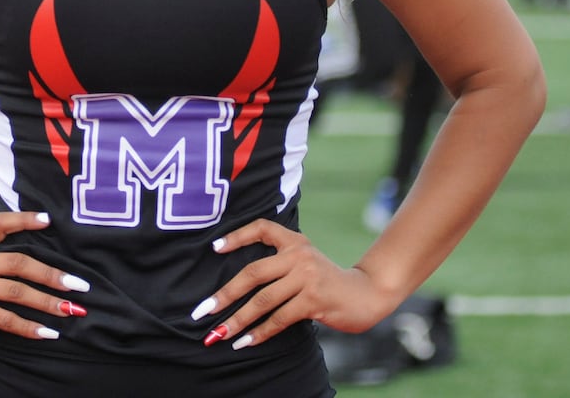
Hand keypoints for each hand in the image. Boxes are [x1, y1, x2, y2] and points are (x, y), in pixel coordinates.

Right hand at [0, 211, 89, 345]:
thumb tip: (42, 251)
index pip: (1, 223)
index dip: (24, 219)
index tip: (49, 219)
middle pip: (19, 263)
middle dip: (52, 274)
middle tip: (79, 284)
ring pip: (17, 292)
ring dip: (47, 302)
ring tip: (70, 310)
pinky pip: (6, 319)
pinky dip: (29, 327)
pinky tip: (48, 333)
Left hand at [189, 219, 392, 350]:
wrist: (367, 293)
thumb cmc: (329, 280)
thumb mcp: (306, 262)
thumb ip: (281, 263)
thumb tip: (240, 284)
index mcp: (295, 241)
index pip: (262, 228)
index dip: (237, 236)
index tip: (214, 249)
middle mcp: (299, 255)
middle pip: (253, 273)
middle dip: (224, 295)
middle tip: (203, 311)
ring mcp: (307, 277)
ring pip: (263, 300)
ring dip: (238, 320)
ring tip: (219, 334)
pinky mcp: (314, 300)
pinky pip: (279, 319)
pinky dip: (260, 332)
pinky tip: (246, 342)